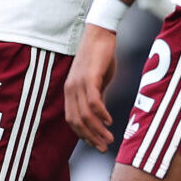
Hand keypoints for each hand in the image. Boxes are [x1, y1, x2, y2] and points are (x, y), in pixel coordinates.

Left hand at [65, 24, 118, 151]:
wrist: (100, 33)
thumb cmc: (100, 56)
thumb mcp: (96, 80)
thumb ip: (95, 96)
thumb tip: (99, 114)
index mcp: (70, 91)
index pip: (72, 120)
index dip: (83, 134)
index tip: (95, 143)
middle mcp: (71, 89)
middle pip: (77, 121)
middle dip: (91, 137)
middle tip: (104, 148)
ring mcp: (79, 83)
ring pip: (86, 115)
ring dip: (98, 130)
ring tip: (109, 138)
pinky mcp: (89, 77)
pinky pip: (94, 101)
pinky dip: (101, 114)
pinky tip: (109, 121)